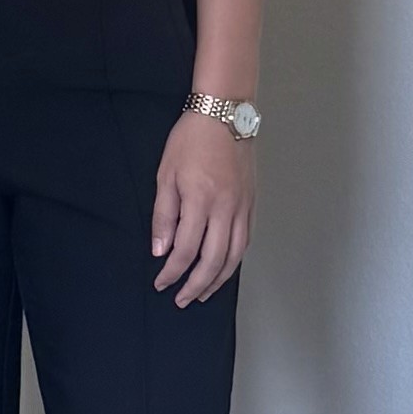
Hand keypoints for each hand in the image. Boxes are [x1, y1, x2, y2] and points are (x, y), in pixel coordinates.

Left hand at [150, 107, 253, 306]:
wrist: (225, 113)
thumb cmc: (191, 139)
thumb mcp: (166, 174)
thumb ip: (164, 215)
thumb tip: (161, 250)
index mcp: (200, 200)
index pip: (186, 250)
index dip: (172, 272)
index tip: (161, 283)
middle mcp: (225, 208)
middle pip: (213, 260)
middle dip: (196, 285)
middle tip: (182, 299)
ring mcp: (242, 207)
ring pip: (234, 255)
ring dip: (218, 280)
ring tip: (203, 293)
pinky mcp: (251, 203)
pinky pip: (244, 241)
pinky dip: (234, 260)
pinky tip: (223, 268)